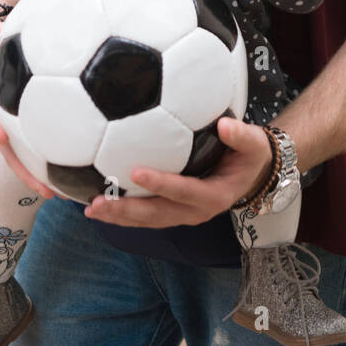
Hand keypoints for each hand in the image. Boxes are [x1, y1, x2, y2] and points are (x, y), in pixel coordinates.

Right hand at [0, 17, 58, 199]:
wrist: (21, 49)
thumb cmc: (10, 43)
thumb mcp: (0, 37)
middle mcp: (4, 120)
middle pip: (9, 151)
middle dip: (23, 171)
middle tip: (42, 187)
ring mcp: (21, 128)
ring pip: (30, 157)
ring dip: (43, 177)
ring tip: (63, 194)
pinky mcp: (40, 131)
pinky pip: (50, 147)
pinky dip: (63, 160)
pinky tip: (87, 171)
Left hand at [82, 117, 273, 228]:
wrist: (253, 175)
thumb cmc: (250, 155)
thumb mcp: (254, 144)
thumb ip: (241, 136)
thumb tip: (224, 125)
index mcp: (215, 196)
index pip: (184, 191)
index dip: (161, 184)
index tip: (135, 172)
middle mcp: (197, 212)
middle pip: (158, 215)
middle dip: (127, 211)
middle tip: (99, 203)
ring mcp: (184, 215)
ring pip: (149, 220)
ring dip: (120, 216)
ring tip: (92, 208)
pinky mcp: (174, 212)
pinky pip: (147, 217)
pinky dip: (124, 213)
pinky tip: (102, 204)